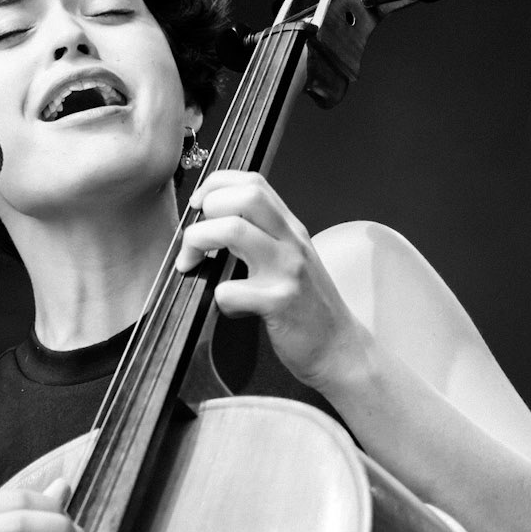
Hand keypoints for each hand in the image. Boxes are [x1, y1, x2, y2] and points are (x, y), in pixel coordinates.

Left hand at [176, 171, 366, 388]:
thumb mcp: (290, 261)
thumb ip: (262, 238)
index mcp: (290, 229)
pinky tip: (230, 308)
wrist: (339, 348)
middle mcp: (291, 242)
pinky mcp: (279, 302)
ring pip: (234, 230)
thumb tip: (214, 225)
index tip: (198, 206)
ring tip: (191, 265)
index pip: (252, 182)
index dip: (216, 185)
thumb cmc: (307, 308)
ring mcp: (287, 271)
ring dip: (198, 241)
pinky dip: (219, 299)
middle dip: (206, 210)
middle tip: (193, 239)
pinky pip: (231, 290)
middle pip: (245, 196)